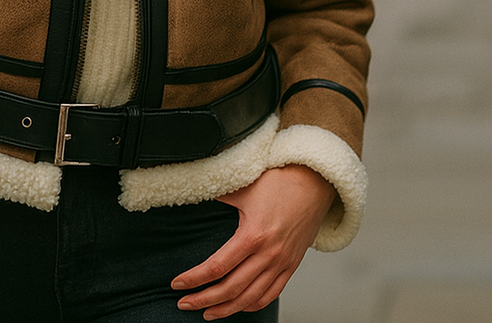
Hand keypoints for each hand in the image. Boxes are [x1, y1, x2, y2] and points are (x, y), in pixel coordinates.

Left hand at [170, 165, 335, 318]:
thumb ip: (219, 194)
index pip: (217, 267)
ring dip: (226, 309)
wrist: (314, 183)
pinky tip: (238, 306)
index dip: (195, 279)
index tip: (177, 284)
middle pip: (230, 289)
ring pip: (250, 298)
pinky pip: (271, 294)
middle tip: (184, 304)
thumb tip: (195, 191)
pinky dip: (252, 305)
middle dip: (203, 300)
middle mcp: (268, 254)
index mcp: (253, 235)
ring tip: (207, 313)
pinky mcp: (292, 266)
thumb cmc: (279, 181)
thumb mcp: (243, 186)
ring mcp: (282, 263)